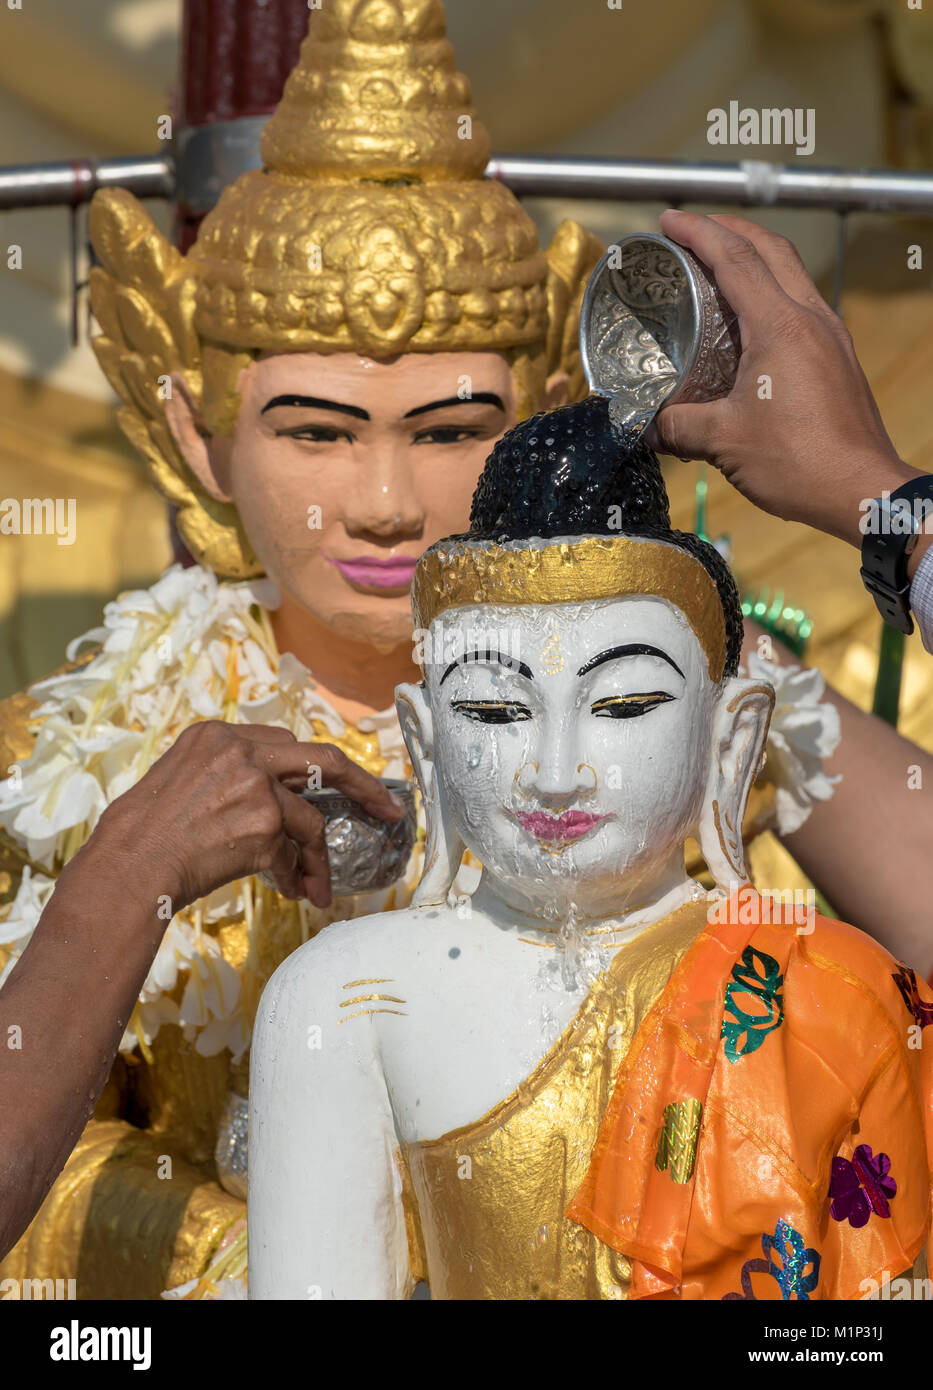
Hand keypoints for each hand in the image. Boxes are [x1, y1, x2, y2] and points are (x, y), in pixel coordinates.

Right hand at [89, 722, 404, 910]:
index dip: (314, 768)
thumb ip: (228, 774)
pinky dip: (297, 876)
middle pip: (324, 759)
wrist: (128, 865)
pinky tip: (293, 892)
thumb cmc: (145, 833)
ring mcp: (256, 785)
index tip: (340, 783)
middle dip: (363, 785)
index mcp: (219, 734)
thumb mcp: (181, 778)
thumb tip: (274, 799)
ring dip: (318, 858)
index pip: (285, 743)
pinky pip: (293, 855)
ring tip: (318, 886)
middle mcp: (241, 751)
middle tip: (389, 808)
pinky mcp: (263, 823)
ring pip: (309, 821)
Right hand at [644, 210, 920, 550]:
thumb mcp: (723, 442)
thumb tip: (645, 426)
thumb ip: (677, 427)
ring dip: (756, 257)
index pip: (736, 259)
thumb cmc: (799, 462)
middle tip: (694, 230)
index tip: (670, 220)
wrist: (861, 491)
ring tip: (719, 265)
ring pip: (791, 274)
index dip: (699, 232)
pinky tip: (751, 319)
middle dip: (731, 229)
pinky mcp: (838, 359)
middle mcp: (811, 319)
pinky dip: (772, 294)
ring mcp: (831, 337)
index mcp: (780, 326)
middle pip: (771, 249)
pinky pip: (802, 306)